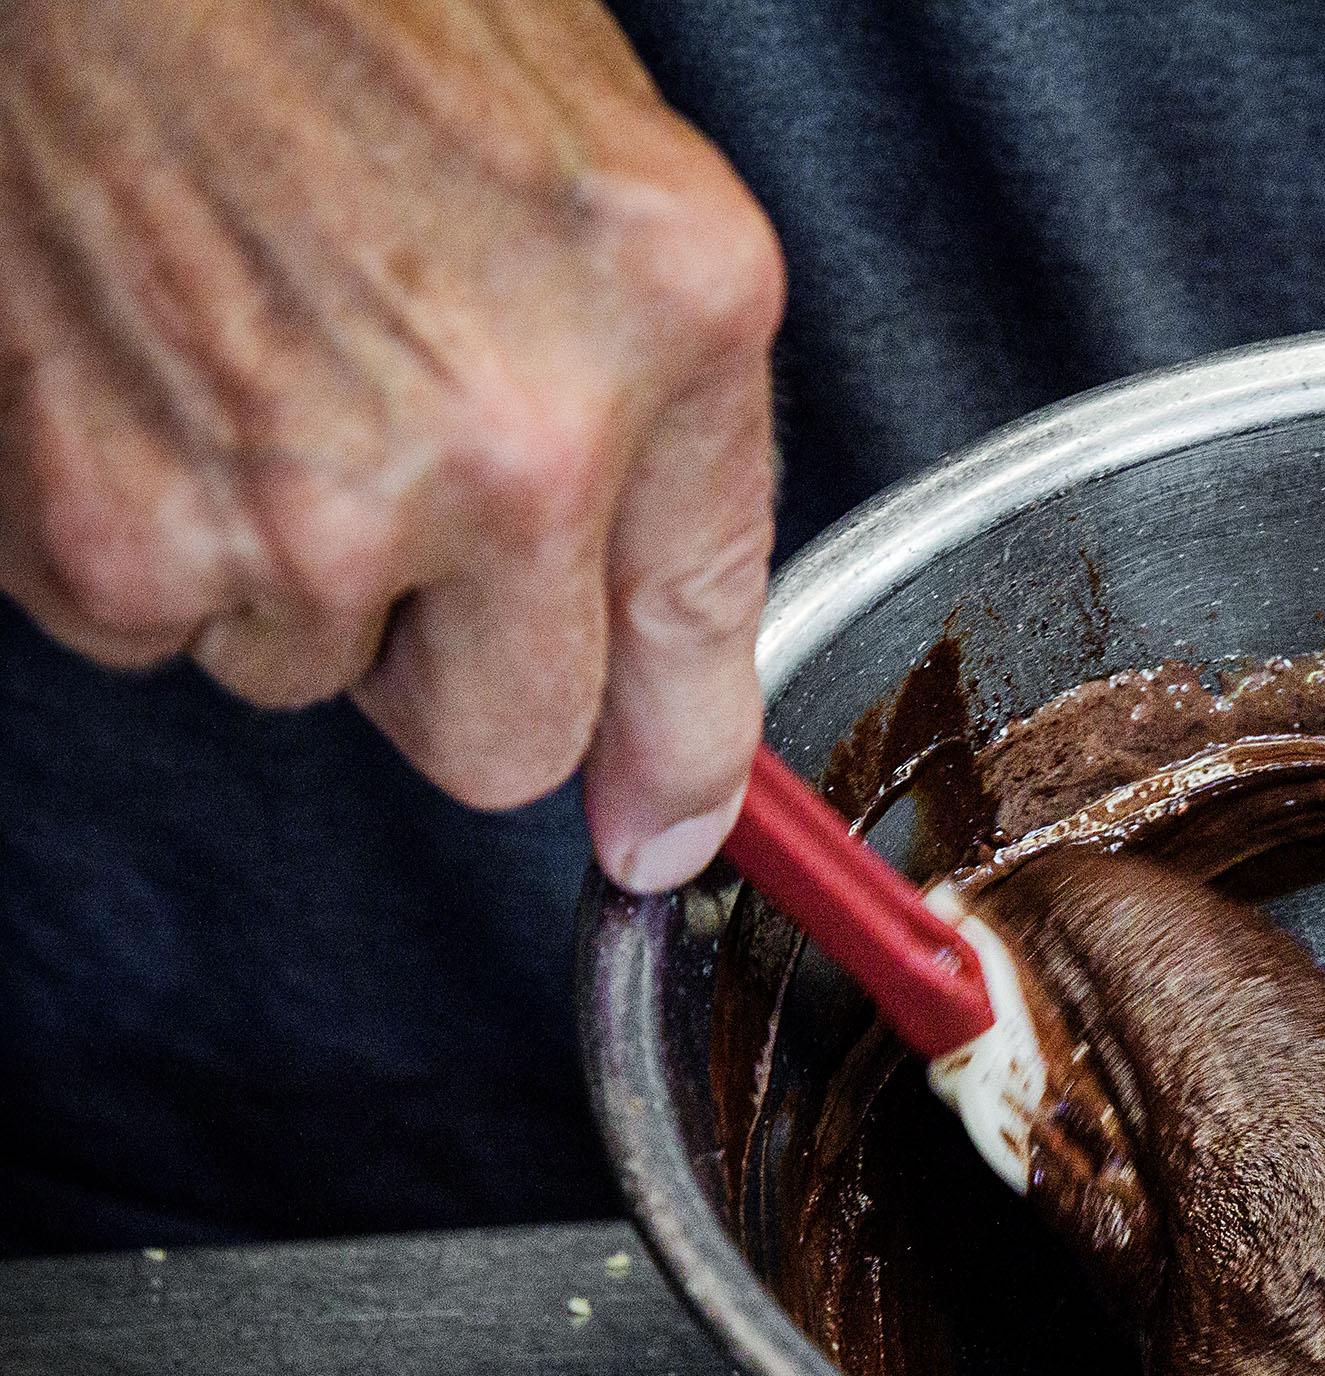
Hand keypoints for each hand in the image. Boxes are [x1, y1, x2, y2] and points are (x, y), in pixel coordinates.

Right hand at [0, 0, 784, 889]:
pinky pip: (144, 628)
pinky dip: (133, 529)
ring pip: (303, 674)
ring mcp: (307, 500)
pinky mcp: (112, 534)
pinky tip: (143, 369)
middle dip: (451, 659)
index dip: (677, 762)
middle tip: (387, 487)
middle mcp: (509, 438)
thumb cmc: (338, 5)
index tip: (661, 829)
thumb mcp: (596, 189)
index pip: (697, 636)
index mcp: (664, 319)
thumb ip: (664, 448)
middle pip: (500, 738)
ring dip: (280, 563)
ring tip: (248, 359)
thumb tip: (654, 748)